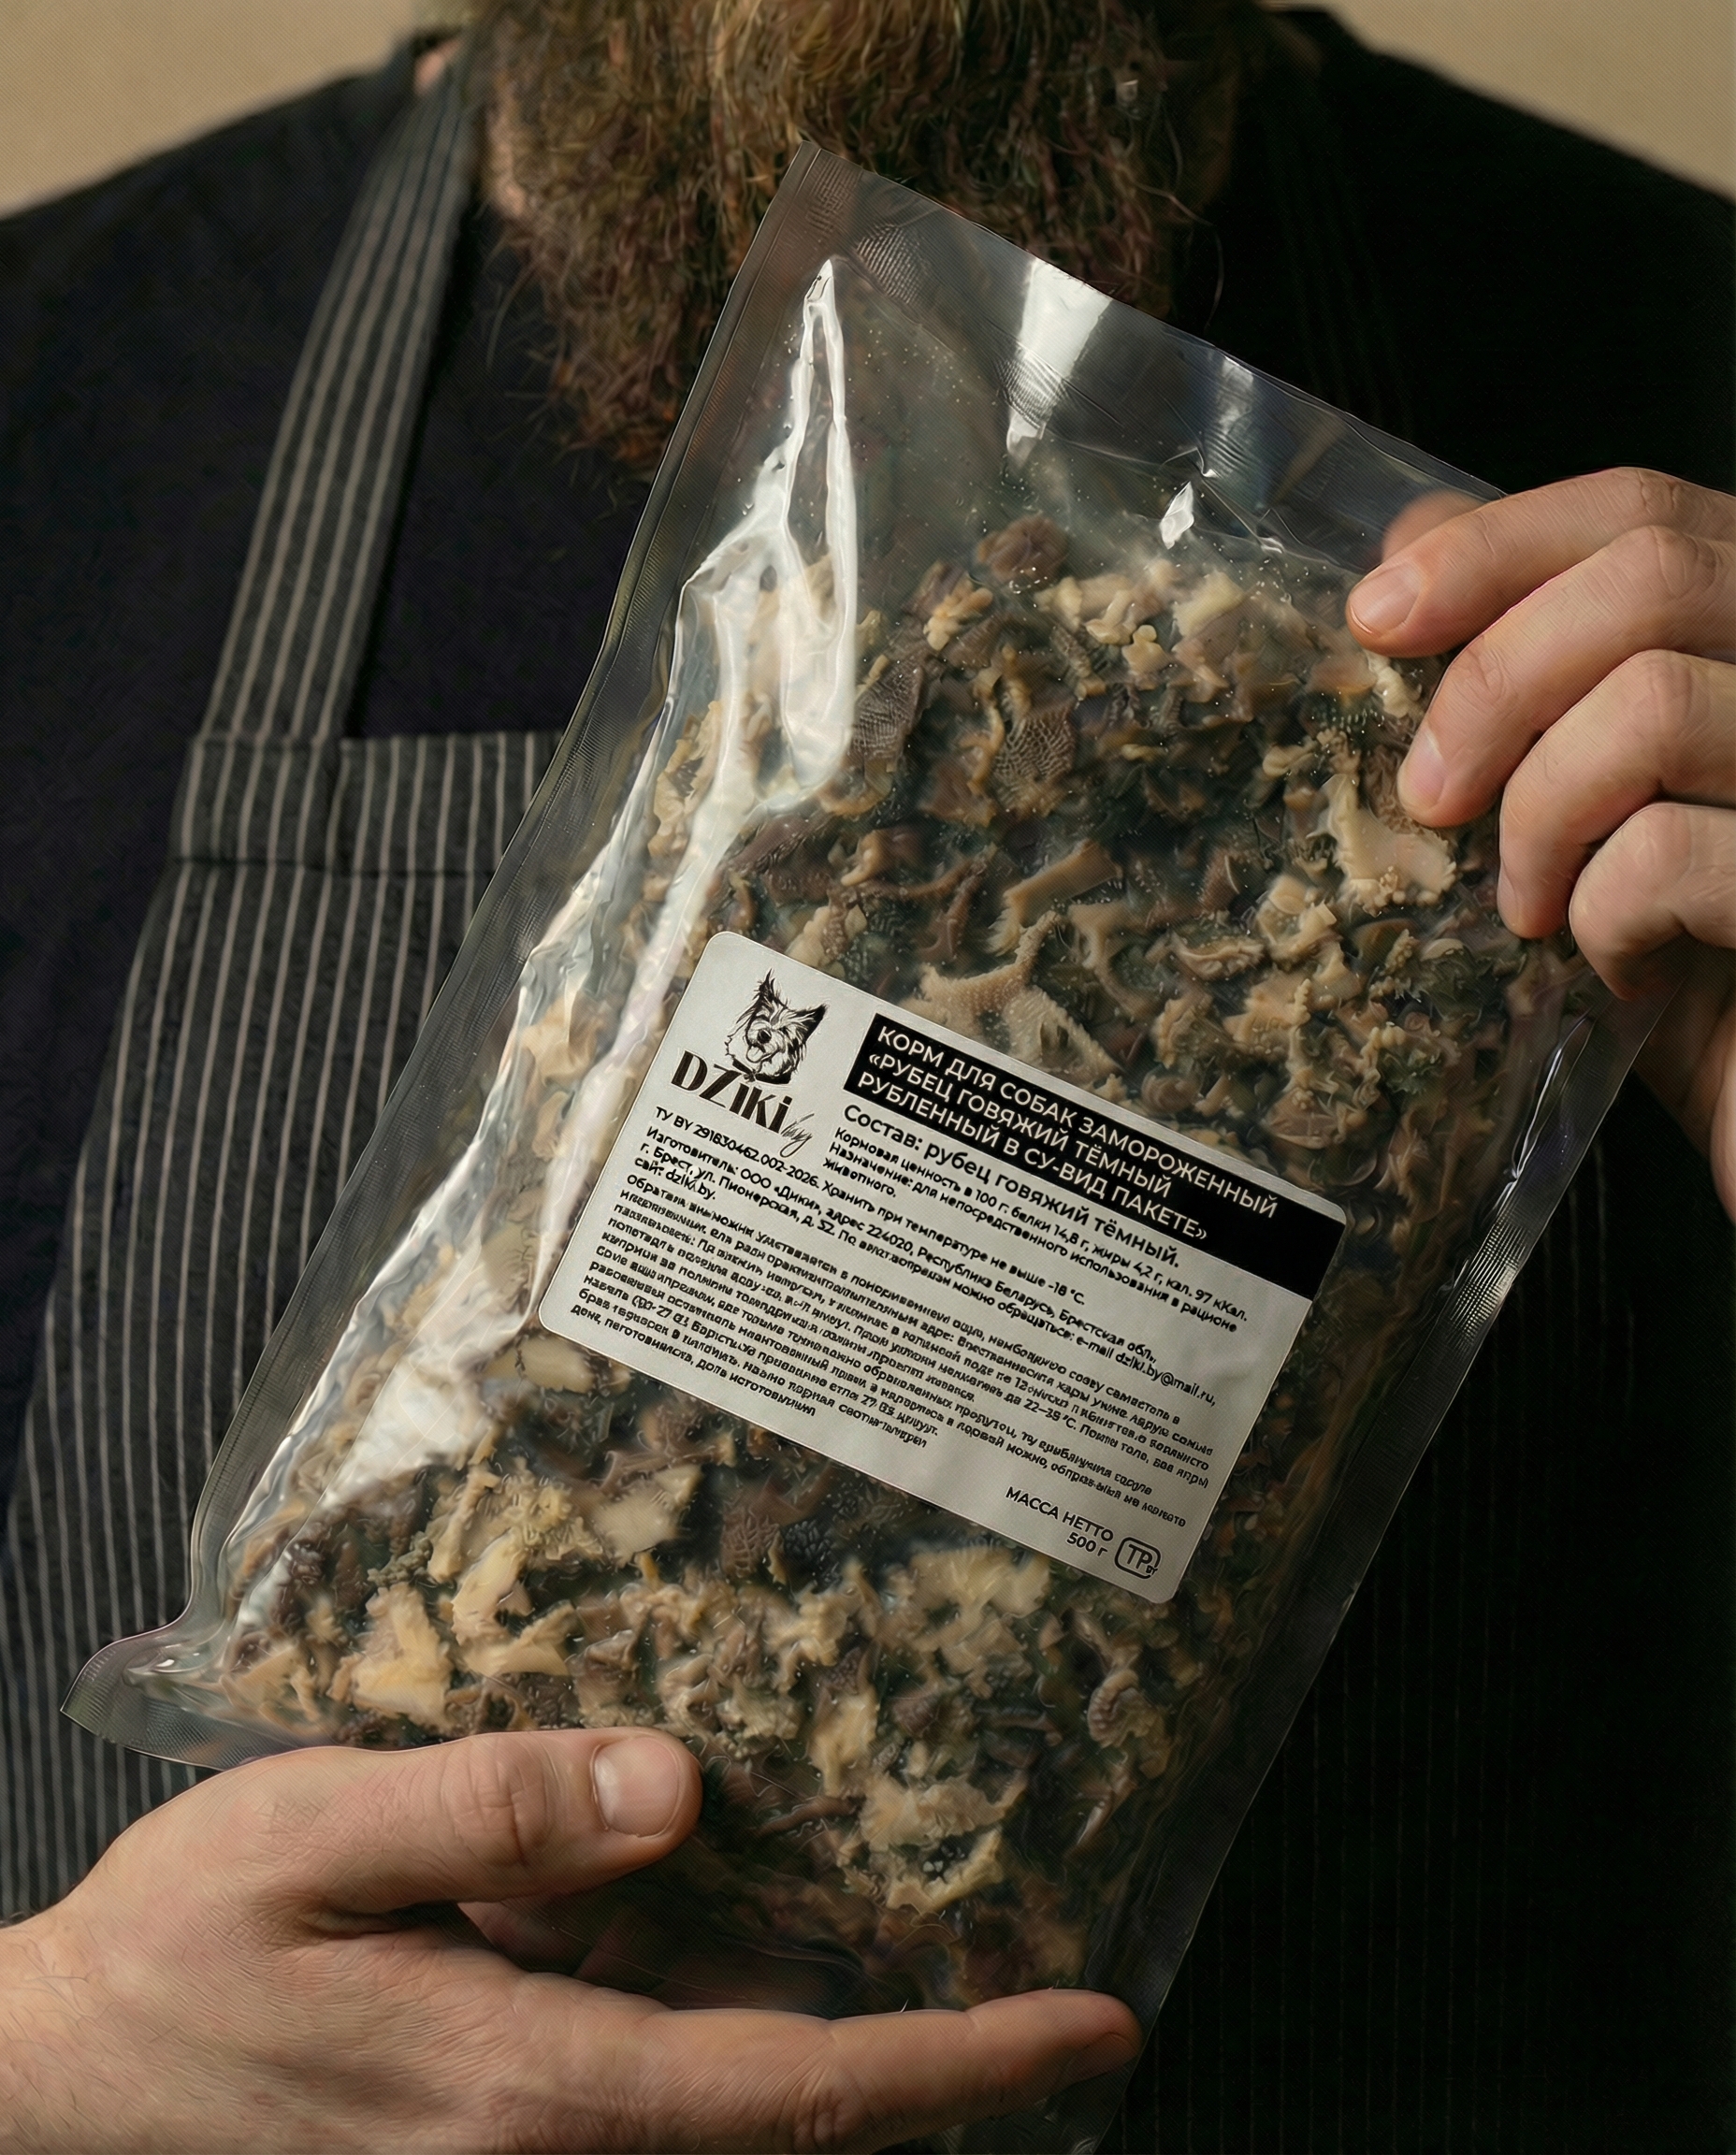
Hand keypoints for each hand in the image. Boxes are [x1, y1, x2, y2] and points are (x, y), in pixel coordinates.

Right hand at [0, 1730, 1136, 2151]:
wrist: (66, 2078)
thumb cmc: (180, 1950)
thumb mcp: (313, 1842)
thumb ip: (495, 1812)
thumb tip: (679, 1787)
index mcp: (532, 2087)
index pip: (803, 2091)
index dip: (967, 2066)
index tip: (1096, 2022)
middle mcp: (552, 2148)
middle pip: (801, 2121)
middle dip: (943, 2061)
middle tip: (1053, 1958)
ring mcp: (528, 2154)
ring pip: (740, 2117)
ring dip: (850, 2046)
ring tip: (941, 1916)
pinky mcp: (502, 2129)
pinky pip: (666, 2093)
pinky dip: (744, 2033)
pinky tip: (746, 1920)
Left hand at [1348, 468, 1735, 1215]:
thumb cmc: (1690, 969)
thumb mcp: (1593, 818)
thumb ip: (1533, 685)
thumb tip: (1404, 556)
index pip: (1641, 509)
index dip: (1495, 546)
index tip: (1375, 617)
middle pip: (1651, 574)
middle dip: (1497, 681)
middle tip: (1429, 798)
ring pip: (1658, 701)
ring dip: (1544, 810)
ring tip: (1526, 906)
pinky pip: (1673, 850)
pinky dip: (1605, 914)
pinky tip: (1609, 970)